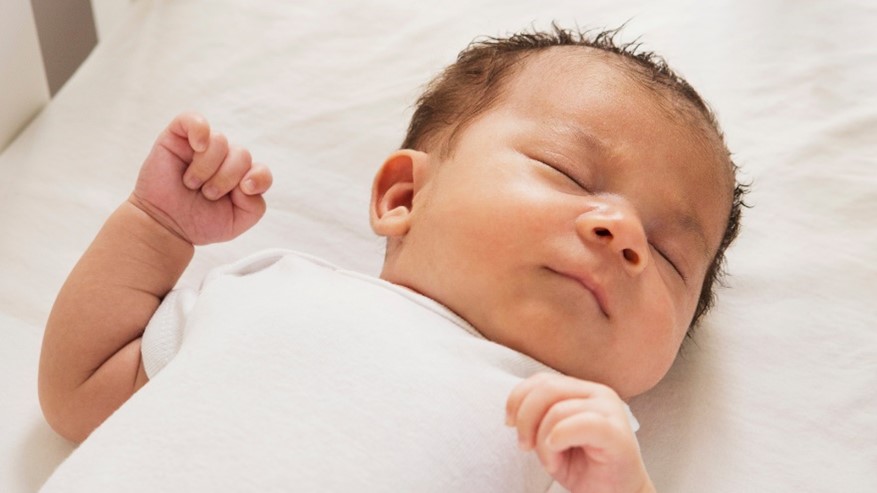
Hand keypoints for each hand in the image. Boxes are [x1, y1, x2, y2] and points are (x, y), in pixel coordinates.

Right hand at [129, 112, 272, 244]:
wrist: (165, 225)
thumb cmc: (199, 222)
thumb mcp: (237, 221)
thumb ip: (255, 205)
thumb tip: (248, 181)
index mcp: (241, 177)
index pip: (261, 170)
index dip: (258, 179)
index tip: (243, 191)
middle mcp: (224, 158)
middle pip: (242, 155)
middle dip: (225, 179)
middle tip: (207, 194)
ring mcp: (202, 146)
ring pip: (220, 141)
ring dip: (206, 168)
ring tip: (192, 183)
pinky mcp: (177, 137)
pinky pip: (193, 119)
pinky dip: (199, 130)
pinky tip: (197, 147)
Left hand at [506, 373, 654, 492]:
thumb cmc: (585, 466)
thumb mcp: (551, 437)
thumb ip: (538, 416)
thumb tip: (514, 412)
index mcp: (582, 390)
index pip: (542, 380)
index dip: (518, 399)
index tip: (509, 424)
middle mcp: (598, 393)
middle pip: (547, 388)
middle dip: (526, 419)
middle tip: (525, 446)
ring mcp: (610, 410)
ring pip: (558, 410)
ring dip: (543, 440)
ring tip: (551, 460)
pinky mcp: (617, 433)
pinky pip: (581, 424)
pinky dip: (560, 438)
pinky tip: (557, 455)